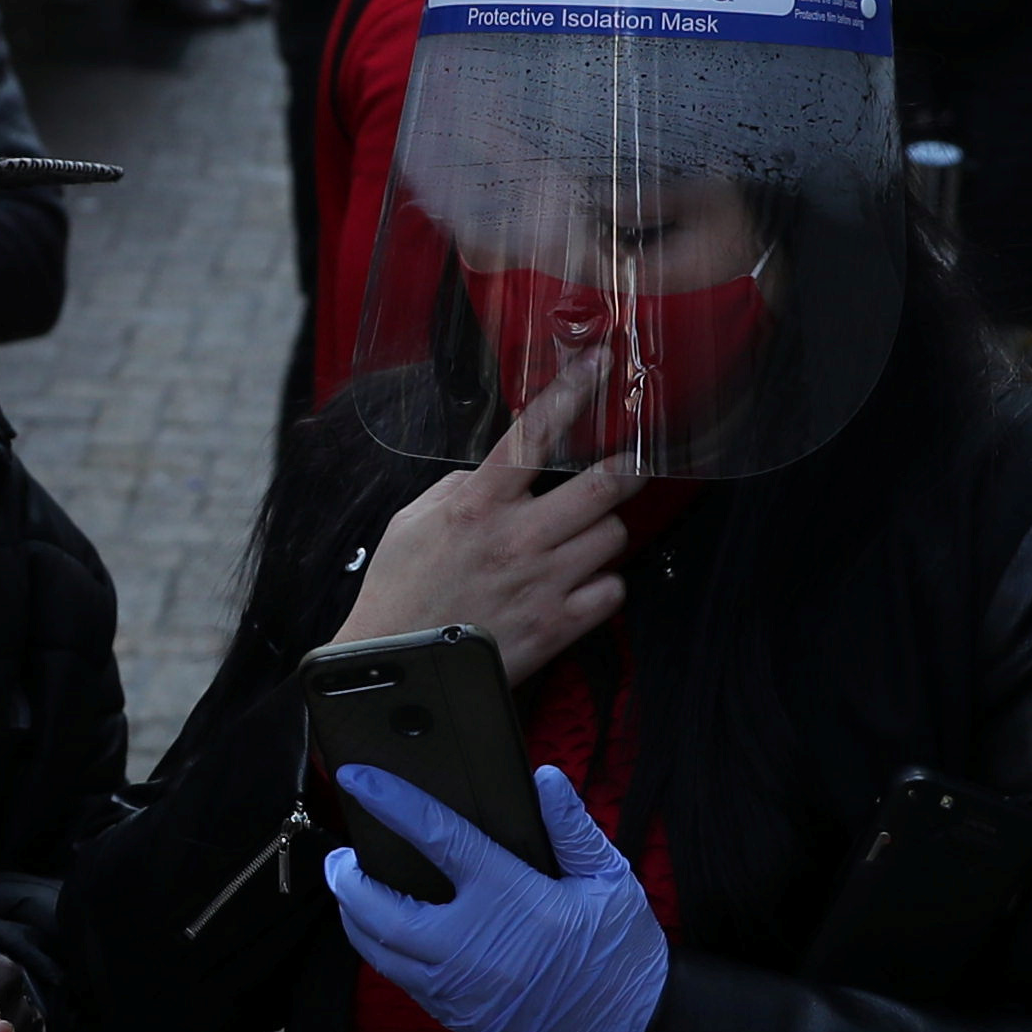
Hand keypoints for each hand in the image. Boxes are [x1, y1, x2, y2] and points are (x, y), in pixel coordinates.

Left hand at [327, 767, 668, 1031]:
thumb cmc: (621, 951)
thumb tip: (543, 778)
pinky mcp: (458, 1018)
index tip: (359, 780)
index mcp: (510, 899)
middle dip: (348, 879)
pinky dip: (384, 954)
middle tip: (341, 856)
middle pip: (379, 909)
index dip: (391, 803)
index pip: (437, 838)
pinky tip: (387, 934)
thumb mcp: (608, 878)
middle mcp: (472, 946)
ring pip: (379, 953)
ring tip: (353, 892)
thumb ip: (571, 827)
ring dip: (356, 919)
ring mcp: (459, 989)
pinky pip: (402, 983)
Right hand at [330, 387, 633, 682]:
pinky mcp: (557, 626)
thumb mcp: (413, 521)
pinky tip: (580, 584)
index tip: (600, 364)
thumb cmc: (400, 593)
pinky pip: (612, 592)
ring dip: (603, 533)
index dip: (572, 391)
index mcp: (478, 505)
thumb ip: (460, 488)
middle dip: (628, 466)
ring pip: (612, 536)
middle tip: (634, 459)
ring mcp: (543, 583)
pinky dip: (603, 585)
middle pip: (602, 487)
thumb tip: (493, 473)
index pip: (533, 434)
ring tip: (581, 539)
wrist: (397, 667)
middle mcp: (517, 538)